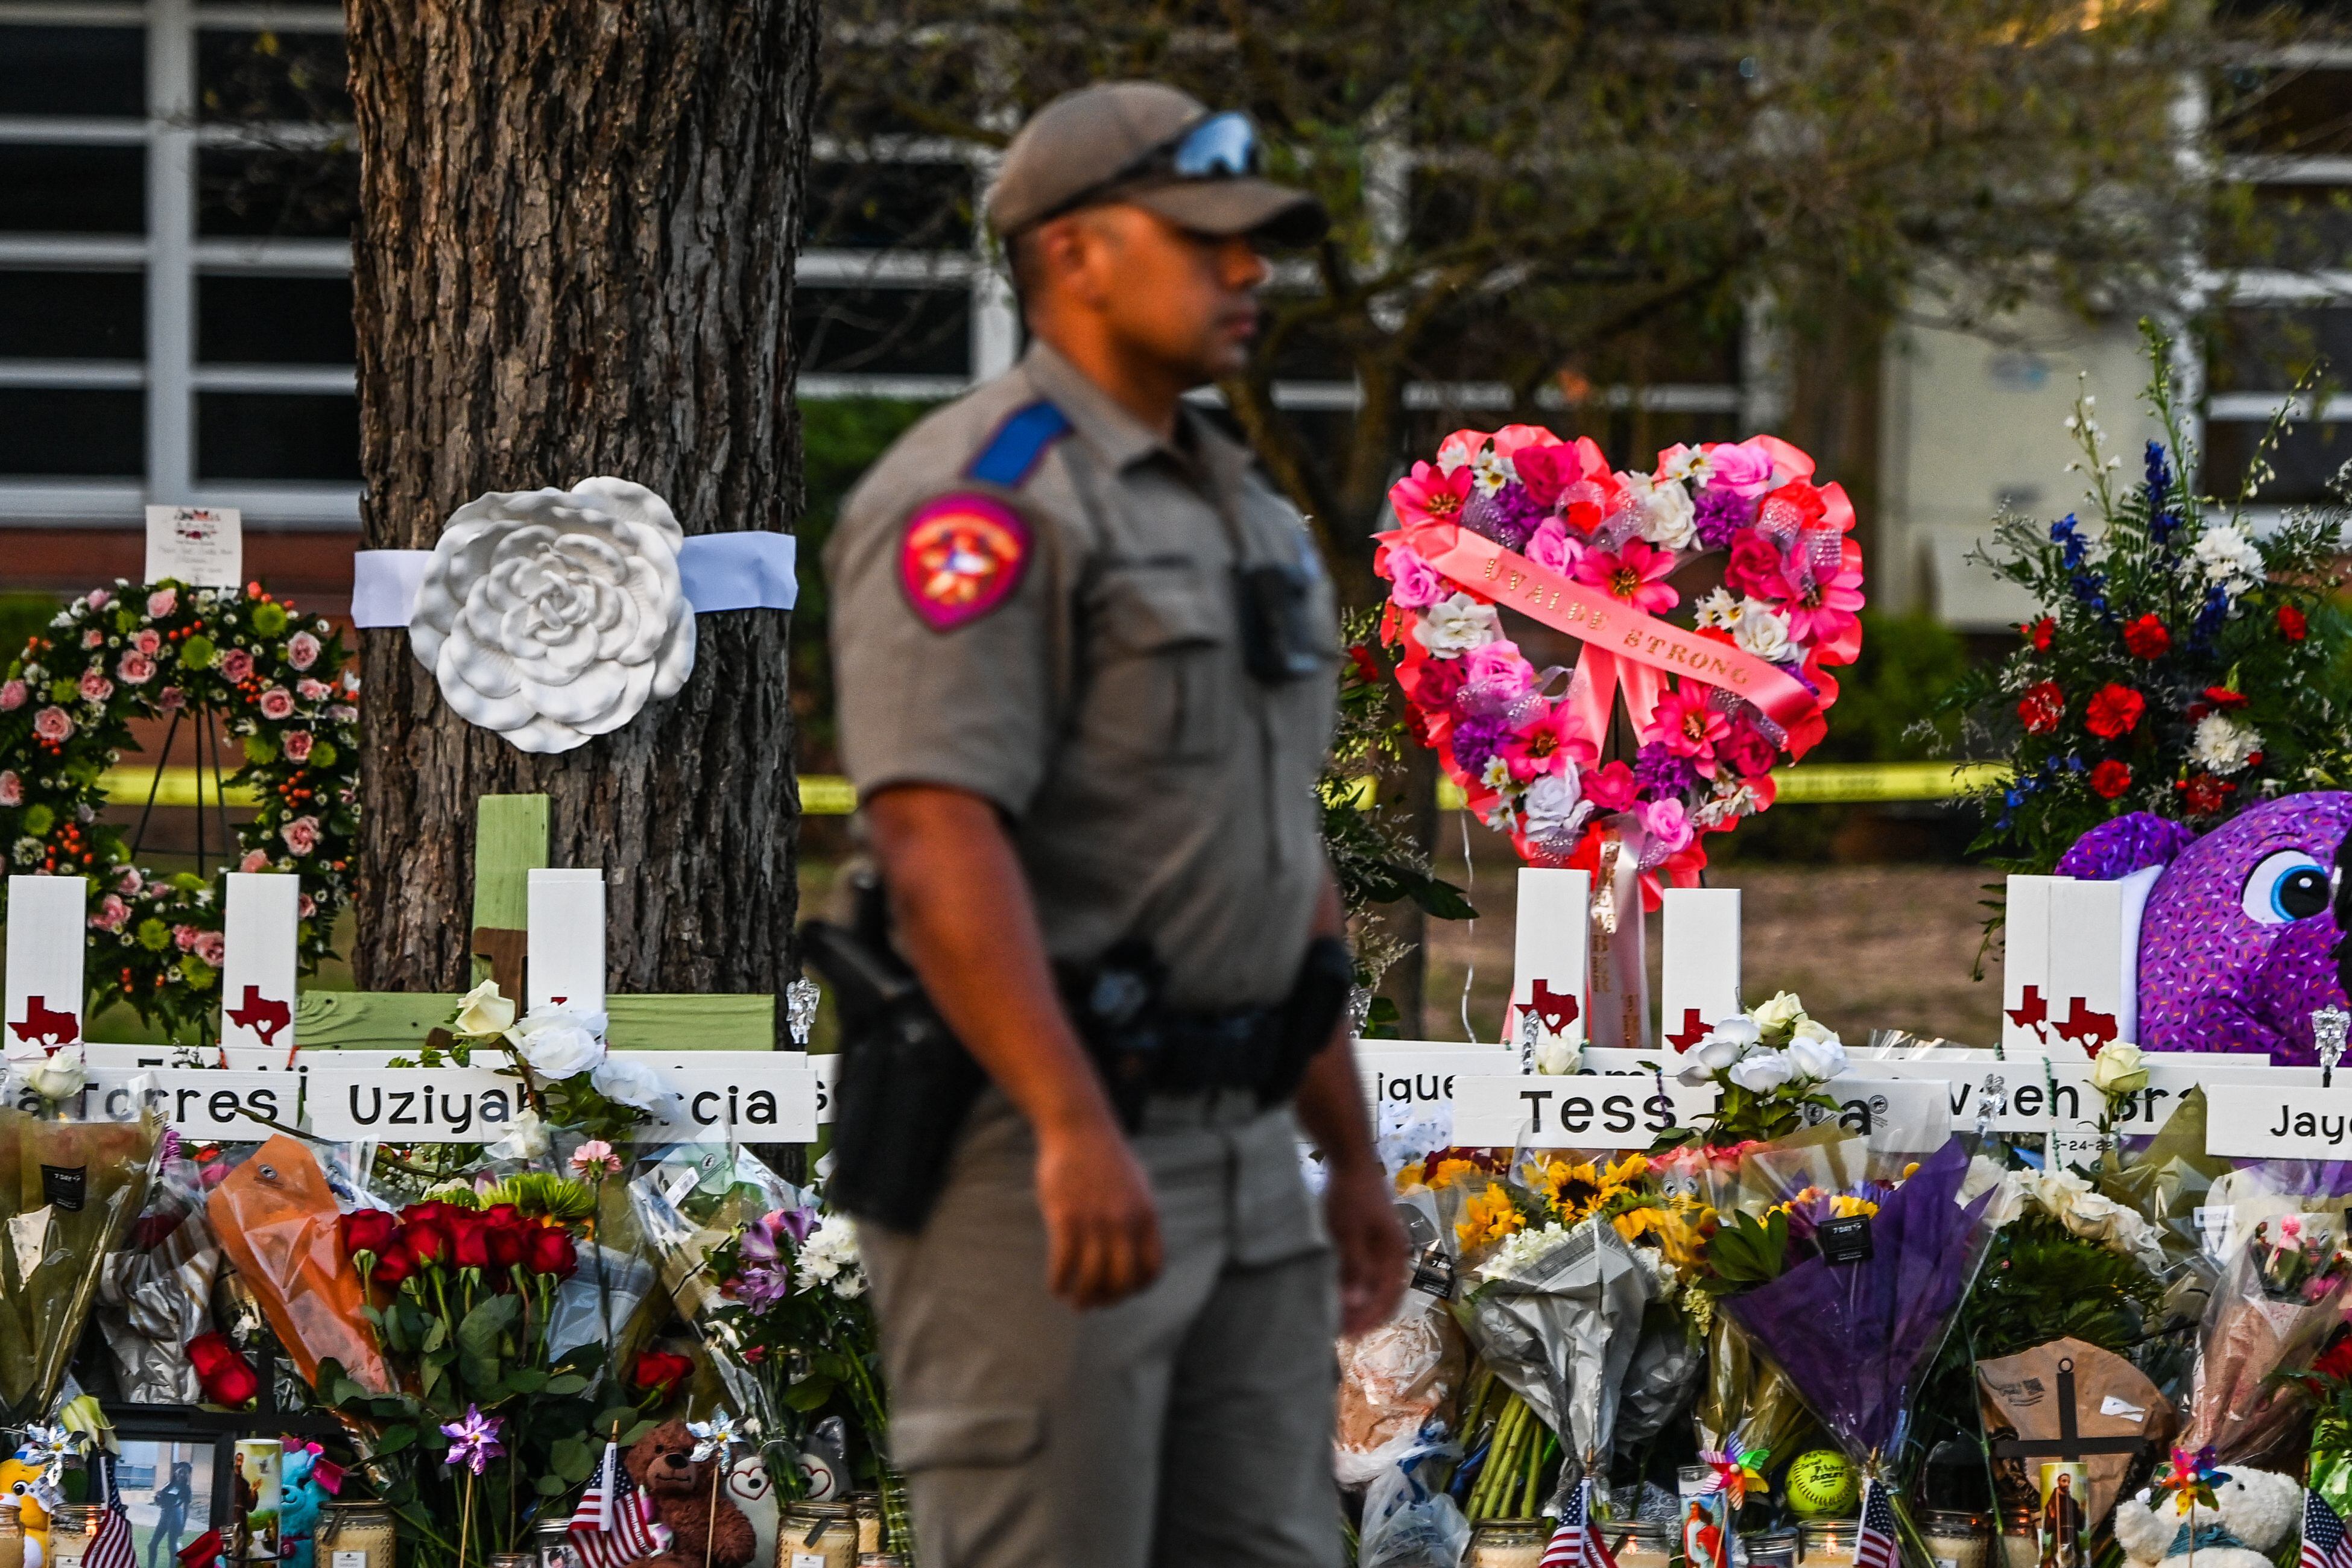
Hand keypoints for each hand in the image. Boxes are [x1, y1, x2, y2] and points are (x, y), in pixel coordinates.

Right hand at [1035, 1113, 1163, 1309]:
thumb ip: (1138, 1218)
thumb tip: (1132, 1252)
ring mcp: (1095, 1219)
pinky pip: (1064, 1262)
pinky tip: (1055, 1287)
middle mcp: (1125, 1221)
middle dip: (1107, 1300)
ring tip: (1071, 1300)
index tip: (1119, 1292)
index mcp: (1147, 1215)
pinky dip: (1059, 1282)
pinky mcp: (1065, 1215)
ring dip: (1081, 1297)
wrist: (1079, 1126)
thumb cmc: (1104, 1158)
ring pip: (1092, 1277)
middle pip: (1123, 1280)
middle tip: (1091, 1304)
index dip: (1137, 1288)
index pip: (1152, 1268)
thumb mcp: (1136, 1186)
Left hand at [1324, 1156, 1408, 1334]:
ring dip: (1362, 1302)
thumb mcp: (1349, 1233)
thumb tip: (1357, 1305)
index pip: (1389, 1297)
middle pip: (1386, 1294)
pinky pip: (1368, 1271)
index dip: (1371, 1319)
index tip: (1350, 1335)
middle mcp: (1393, 1252)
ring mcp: (1383, 1245)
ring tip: (1339, 1317)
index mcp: (1394, 1253)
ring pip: (1377, 1284)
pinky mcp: (1370, 1238)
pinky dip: (1357, 1286)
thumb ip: (1355, 1268)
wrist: (1350, 1159)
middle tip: (1342, 1332)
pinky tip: (1339, 1290)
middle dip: (1367, 1315)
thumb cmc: (1349, 1195)